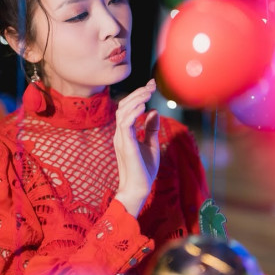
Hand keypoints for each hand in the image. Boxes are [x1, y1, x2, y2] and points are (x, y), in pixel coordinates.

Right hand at [113, 79, 160, 217]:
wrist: (139, 189)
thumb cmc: (144, 169)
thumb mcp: (151, 144)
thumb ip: (151, 128)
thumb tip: (154, 111)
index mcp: (125, 133)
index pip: (128, 108)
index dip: (138, 95)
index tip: (150, 85)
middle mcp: (120, 133)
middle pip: (123, 106)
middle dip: (137, 93)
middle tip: (151, 86)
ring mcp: (121, 138)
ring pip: (122, 112)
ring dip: (136, 100)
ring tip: (148, 93)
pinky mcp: (126, 145)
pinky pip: (125, 124)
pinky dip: (134, 112)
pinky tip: (144, 106)